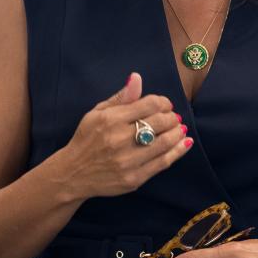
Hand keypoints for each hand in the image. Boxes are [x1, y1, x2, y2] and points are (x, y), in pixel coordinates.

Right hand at [58, 72, 190, 199]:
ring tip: (180, 128)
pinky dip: (178, 151)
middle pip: (160, 122)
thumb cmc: (86, 140)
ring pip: (165, 142)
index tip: (164, 105)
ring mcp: (128, 161)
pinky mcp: (134, 178)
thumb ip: (120, 98)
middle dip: (171, 117)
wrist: (73, 174)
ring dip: (178, 132)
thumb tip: (137, 78)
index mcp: (110, 120)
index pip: (149, 105)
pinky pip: (163, 162)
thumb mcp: (96, 113)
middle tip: (173, 117)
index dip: (163, 102)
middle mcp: (119, 139)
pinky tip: (184, 142)